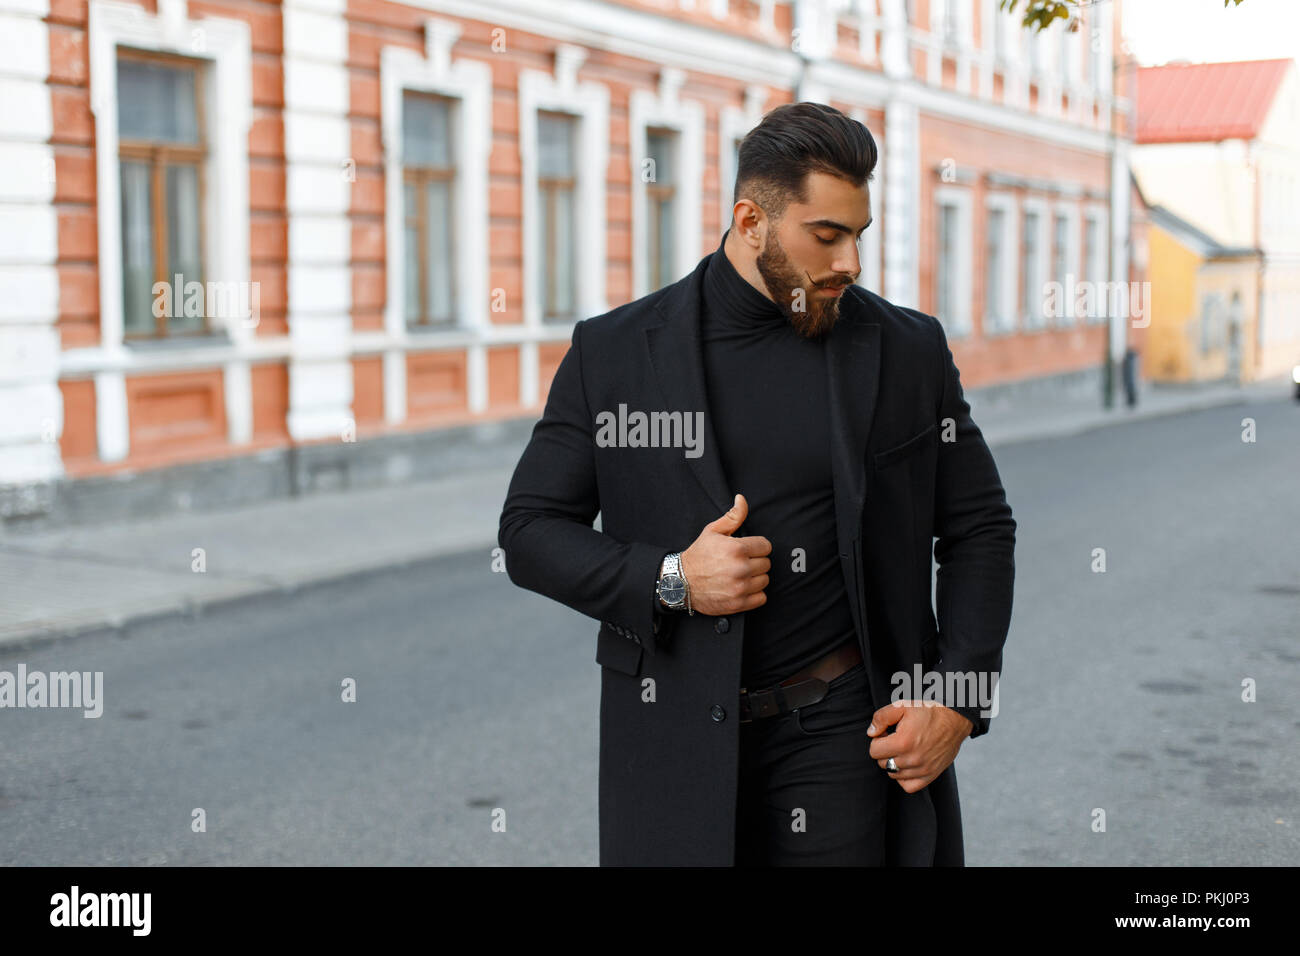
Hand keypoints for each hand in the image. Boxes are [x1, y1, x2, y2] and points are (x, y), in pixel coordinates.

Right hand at [679, 494, 770, 615]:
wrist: (681, 583)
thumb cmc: (698, 555)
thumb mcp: (712, 531)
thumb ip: (733, 516)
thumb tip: (742, 499)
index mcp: (736, 549)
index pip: (766, 546)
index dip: (756, 547)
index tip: (746, 550)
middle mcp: (740, 568)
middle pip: (766, 564)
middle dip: (755, 561)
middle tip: (741, 562)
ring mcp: (740, 588)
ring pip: (765, 580)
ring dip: (755, 578)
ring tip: (741, 575)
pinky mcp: (738, 603)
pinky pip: (761, 598)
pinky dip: (755, 594)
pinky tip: (742, 588)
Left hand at [866, 701, 971, 793]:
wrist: (955, 720)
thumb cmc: (928, 711)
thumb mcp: (902, 706)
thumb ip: (881, 718)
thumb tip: (871, 733)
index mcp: (902, 742)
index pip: (874, 751)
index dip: (878, 740)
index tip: (887, 733)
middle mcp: (912, 759)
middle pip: (883, 763)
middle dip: (885, 751)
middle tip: (896, 740)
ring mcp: (922, 770)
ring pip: (893, 774)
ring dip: (894, 763)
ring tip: (904, 749)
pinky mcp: (930, 775)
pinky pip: (908, 786)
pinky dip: (904, 777)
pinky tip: (908, 764)